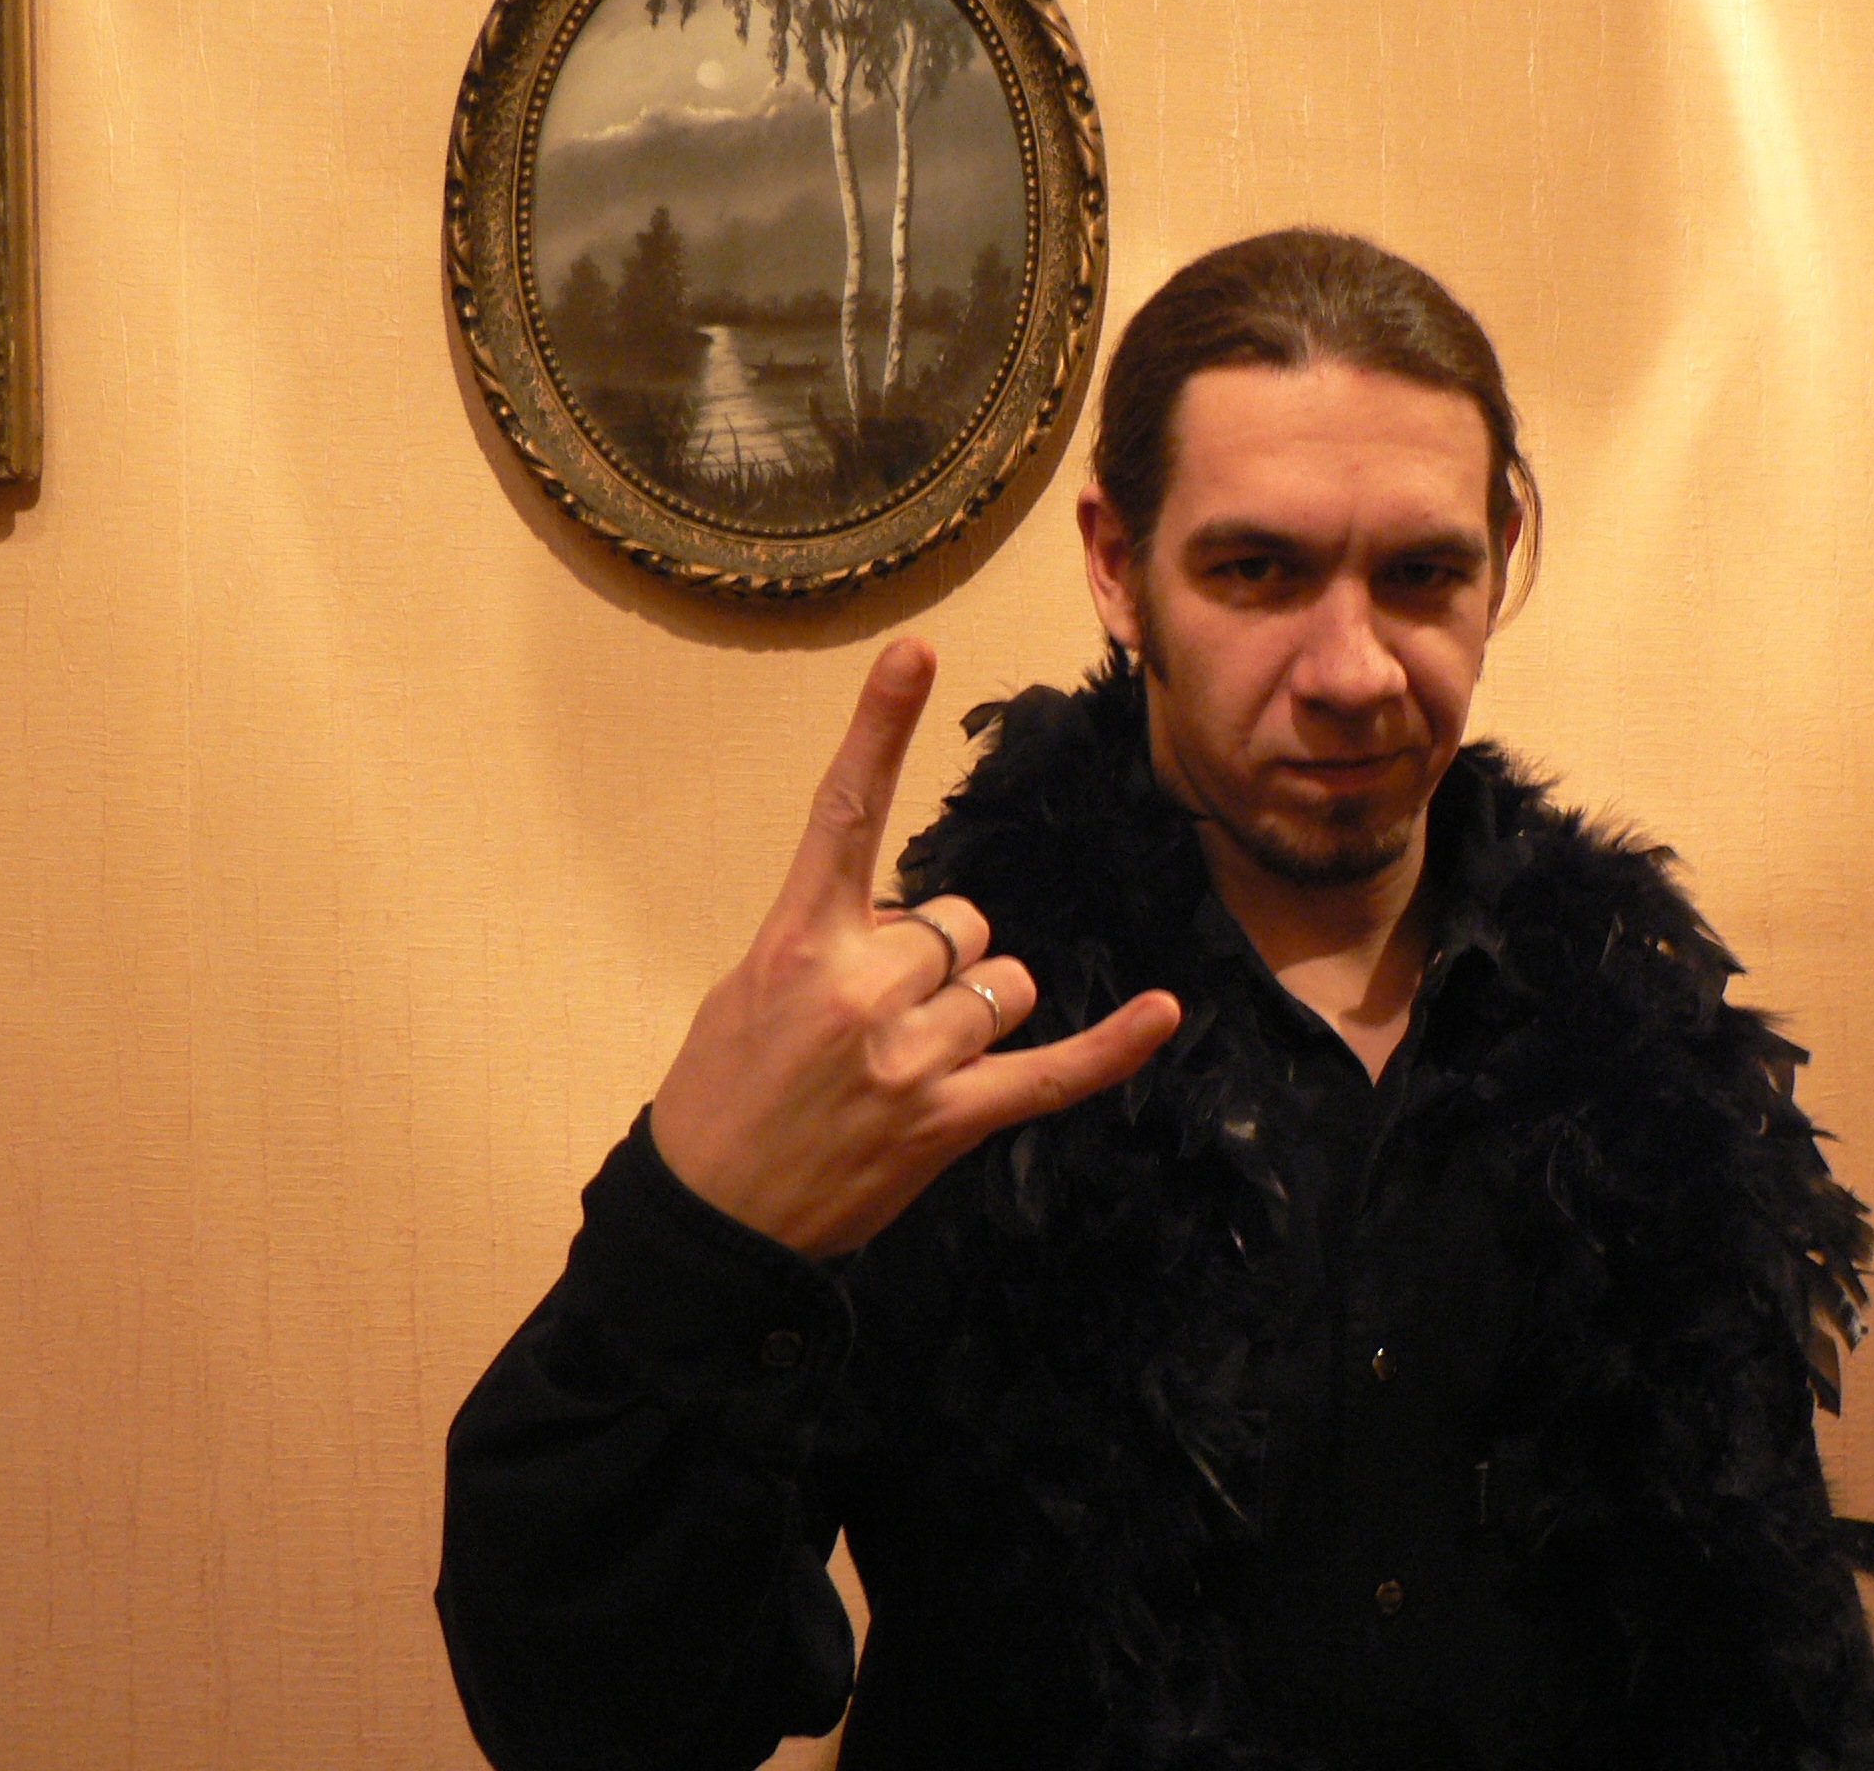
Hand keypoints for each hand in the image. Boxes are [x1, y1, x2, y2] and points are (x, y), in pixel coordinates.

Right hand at [651, 639, 1182, 1258]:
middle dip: (935, 956)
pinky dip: (1113, 1046)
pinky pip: (1054, 1072)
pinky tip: (1162, 1012)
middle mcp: (861, 986)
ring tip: (907, 1063)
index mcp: (798, 940)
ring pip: (1003, 981)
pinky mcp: (951, 1118)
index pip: (845, 813)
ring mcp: (912, 1055)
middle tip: (874, 1019)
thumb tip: (920, 927)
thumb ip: (835, 936)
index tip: (916, 652)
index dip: (881, 727)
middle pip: (960, 918)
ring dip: (974, 1009)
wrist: (711, 1221)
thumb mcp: (750, 990)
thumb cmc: (724, 1096)